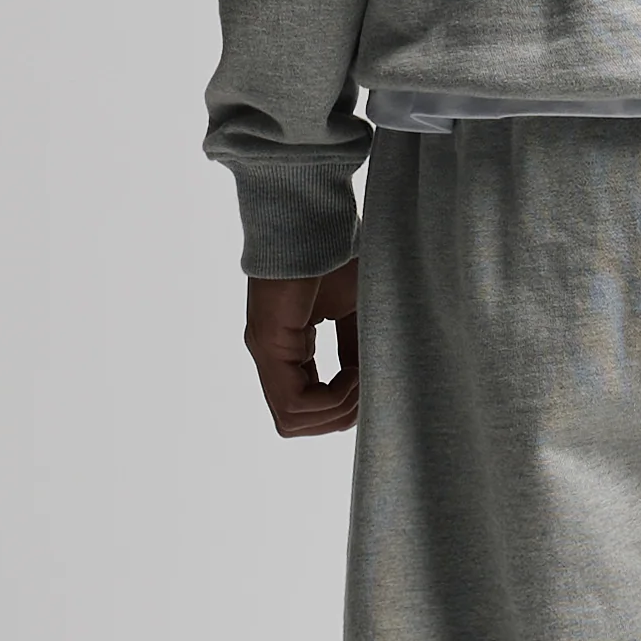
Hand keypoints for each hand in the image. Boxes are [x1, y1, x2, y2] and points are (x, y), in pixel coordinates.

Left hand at [245, 262, 360, 435]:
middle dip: (340, 416)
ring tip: (362, 382)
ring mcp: (267, 352)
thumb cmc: (336, 255)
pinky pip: (293, 403)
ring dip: (336, 410)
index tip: (374, 384)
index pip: (307, 403)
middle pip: (297, 421)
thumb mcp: (356, 311)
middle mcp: (272, 355)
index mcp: (289, 347)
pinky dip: (329, 400)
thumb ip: (357, 348)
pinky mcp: (268, 345)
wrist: (315, 219)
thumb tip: (371, 385)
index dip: (343, 406)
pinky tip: (352, 374)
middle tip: (370, 390)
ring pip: (291, 420)